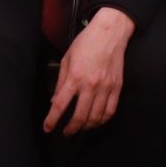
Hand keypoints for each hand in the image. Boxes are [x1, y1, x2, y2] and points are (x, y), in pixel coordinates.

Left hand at [44, 7, 131, 134]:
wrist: (109, 33)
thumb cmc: (85, 43)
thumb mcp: (67, 59)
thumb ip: (61, 82)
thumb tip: (55, 100)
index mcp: (75, 77)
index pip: (60, 105)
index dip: (52, 120)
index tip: (47, 128)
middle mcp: (90, 85)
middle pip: (79, 116)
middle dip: (71, 129)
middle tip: (66, 133)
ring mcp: (106, 88)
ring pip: (96, 117)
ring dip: (86, 127)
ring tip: (80, 127)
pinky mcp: (117, 88)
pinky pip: (110, 111)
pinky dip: (102, 120)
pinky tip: (96, 121)